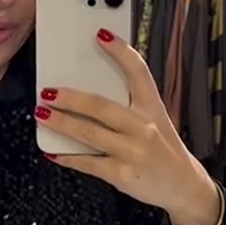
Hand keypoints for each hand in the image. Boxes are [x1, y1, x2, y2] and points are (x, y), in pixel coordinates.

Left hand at [35, 30, 221, 224]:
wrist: (183, 186)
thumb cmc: (165, 153)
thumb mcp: (157, 122)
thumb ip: (131, 110)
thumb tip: (91, 101)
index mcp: (153, 108)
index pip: (138, 72)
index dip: (120, 53)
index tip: (101, 37)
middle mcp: (143, 127)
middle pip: (101, 106)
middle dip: (71, 98)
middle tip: (48, 92)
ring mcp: (132, 151)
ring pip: (90, 134)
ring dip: (63, 124)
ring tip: (42, 115)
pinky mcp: (122, 174)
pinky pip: (89, 164)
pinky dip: (68, 158)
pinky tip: (52, 153)